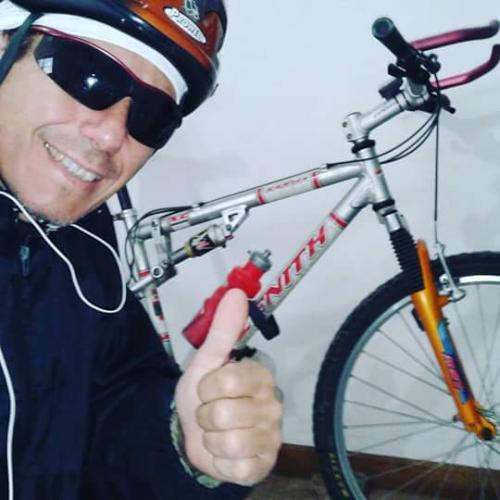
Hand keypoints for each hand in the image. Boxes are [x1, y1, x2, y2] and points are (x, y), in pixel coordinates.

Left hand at [175, 289, 282, 485]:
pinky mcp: (264, 464)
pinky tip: (225, 453)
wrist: (193, 432)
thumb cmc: (203, 395)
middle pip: (224, 413)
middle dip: (205, 415)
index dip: (206, 388)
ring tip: (216, 431)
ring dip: (211, 439)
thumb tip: (236, 293)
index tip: (207, 389)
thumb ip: (223, 330)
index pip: (227, 380)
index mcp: (260, 376)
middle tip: (211, 412)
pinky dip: (220, 462)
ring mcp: (271, 437)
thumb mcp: (206, 361)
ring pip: (229, 442)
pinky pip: (237, 468)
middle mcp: (273, 405)